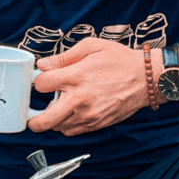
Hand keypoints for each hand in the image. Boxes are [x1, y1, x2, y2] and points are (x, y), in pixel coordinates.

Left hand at [28, 38, 148, 135]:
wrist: (147, 79)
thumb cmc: (120, 61)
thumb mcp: (92, 47)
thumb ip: (64, 57)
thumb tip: (43, 65)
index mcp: (76, 77)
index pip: (41, 85)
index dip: (37, 82)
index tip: (41, 80)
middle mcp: (80, 99)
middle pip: (44, 120)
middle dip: (32, 119)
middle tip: (31, 113)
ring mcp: (89, 115)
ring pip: (58, 128)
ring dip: (52, 120)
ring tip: (57, 107)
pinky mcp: (97, 124)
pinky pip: (73, 131)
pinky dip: (67, 125)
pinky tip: (71, 113)